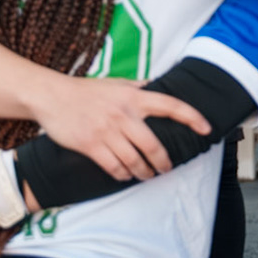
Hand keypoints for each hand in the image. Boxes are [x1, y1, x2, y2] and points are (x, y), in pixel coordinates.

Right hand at [23, 75, 209, 180]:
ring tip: (147, 174)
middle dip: (164, 162)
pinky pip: (114, 167)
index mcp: (134, 96)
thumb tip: (155, 86)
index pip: (171, 105)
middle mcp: (124, 114)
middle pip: (154, 146)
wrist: (51, 96)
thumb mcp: (115, 82)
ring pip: (135, 160)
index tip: (206, 128)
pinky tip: (125, 175)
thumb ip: (137, 87)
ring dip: (144, 172)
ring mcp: (107, 131)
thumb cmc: (85, 90)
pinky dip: (123, 174)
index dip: (192, 117)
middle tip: (166, 168)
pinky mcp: (91, 145)